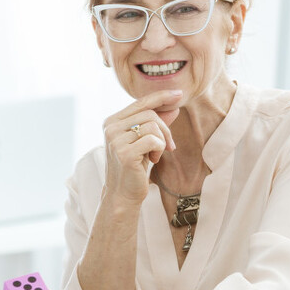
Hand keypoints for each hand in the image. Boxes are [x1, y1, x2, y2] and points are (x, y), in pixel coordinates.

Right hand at [102, 90, 181, 205]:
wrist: (123, 194)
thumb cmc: (134, 168)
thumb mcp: (146, 142)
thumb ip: (156, 124)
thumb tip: (173, 106)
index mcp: (112, 121)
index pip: (140, 102)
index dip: (161, 96)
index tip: (179, 94)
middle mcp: (110, 127)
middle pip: (149, 113)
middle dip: (165, 128)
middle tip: (169, 146)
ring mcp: (115, 140)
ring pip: (153, 125)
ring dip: (162, 141)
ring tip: (156, 155)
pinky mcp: (124, 153)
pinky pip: (153, 140)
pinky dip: (159, 149)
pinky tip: (153, 160)